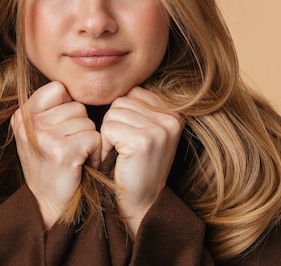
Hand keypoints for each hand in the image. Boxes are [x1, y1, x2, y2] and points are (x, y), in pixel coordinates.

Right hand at [10, 81, 100, 227]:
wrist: (49, 205)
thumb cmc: (50, 166)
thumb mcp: (38, 133)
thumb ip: (49, 109)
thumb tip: (73, 84)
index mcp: (22, 115)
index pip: (59, 88)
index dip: (68, 107)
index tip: (63, 129)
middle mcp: (29, 123)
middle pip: (76, 106)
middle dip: (80, 127)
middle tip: (69, 148)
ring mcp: (45, 137)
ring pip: (87, 122)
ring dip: (88, 140)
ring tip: (75, 157)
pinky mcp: (63, 151)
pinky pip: (94, 137)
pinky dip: (95, 152)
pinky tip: (83, 164)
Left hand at [100, 86, 182, 235]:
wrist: (142, 203)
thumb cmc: (136, 166)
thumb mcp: (146, 131)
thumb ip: (140, 107)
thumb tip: (115, 76)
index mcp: (175, 111)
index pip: (133, 92)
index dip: (123, 116)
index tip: (131, 139)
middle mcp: (173, 117)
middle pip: (122, 101)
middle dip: (114, 124)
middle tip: (125, 149)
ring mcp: (160, 128)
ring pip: (113, 113)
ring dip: (109, 135)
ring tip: (122, 154)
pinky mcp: (144, 140)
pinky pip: (108, 127)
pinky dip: (106, 144)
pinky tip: (118, 159)